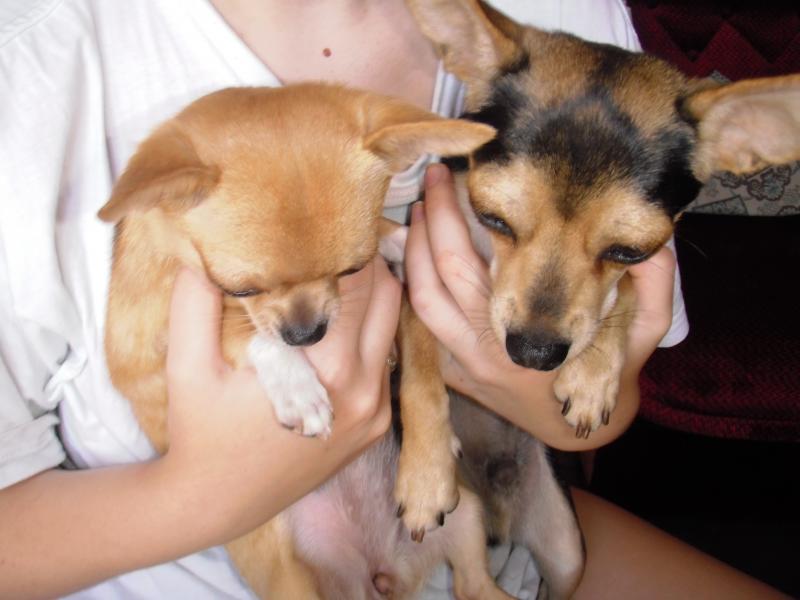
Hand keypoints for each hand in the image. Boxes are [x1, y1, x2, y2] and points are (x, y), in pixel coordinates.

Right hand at [162, 259, 399, 538]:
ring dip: (371, 299)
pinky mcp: (375, 427)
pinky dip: (367, 337)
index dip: (349, 245)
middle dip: (368, 264)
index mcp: (328, 372)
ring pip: (392, 330)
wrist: (216, 503)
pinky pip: (383, 363)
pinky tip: (334, 327)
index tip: (334, 220)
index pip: (360, 285)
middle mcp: (365, 390)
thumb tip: (203, 245)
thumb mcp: (187, 365)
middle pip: (390, 300)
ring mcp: (375, 412)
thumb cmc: (200, 432)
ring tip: (337, 275)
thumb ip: (197, 300)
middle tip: (339, 239)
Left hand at [404, 163, 676, 449]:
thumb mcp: (645, 330)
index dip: (461, 217)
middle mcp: (491, 350)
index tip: (460, 174)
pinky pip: (420, 324)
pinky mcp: (454, 370)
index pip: (484, 265)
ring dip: (414, 250)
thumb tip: (652, 239)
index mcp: (533, 337)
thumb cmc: (611, 370)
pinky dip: (413, 284)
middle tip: (433, 174)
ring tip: (421, 208)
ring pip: (422, 299)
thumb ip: (654, 284)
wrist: (577, 425)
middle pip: (442, 273)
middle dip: (433, 217)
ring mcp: (467, 363)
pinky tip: (416, 250)